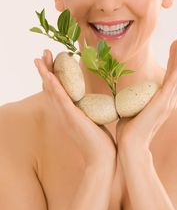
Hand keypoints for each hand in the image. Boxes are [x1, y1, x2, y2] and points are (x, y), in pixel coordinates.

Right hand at [34, 49, 116, 166]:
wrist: (103, 157)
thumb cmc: (99, 140)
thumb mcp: (92, 119)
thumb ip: (89, 108)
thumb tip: (97, 99)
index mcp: (67, 111)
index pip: (55, 88)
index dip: (51, 73)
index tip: (52, 58)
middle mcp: (62, 112)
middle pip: (49, 86)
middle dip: (45, 68)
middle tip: (44, 52)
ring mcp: (65, 115)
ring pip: (51, 90)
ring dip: (45, 73)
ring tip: (40, 59)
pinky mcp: (71, 117)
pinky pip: (60, 99)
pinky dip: (54, 87)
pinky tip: (49, 76)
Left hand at [116, 34, 176, 151]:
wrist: (130, 145)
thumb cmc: (128, 129)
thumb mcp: (131, 108)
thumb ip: (133, 99)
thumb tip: (124, 93)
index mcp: (162, 100)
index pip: (170, 75)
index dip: (173, 59)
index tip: (174, 45)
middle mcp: (169, 99)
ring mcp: (168, 100)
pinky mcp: (164, 101)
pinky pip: (175, 78)